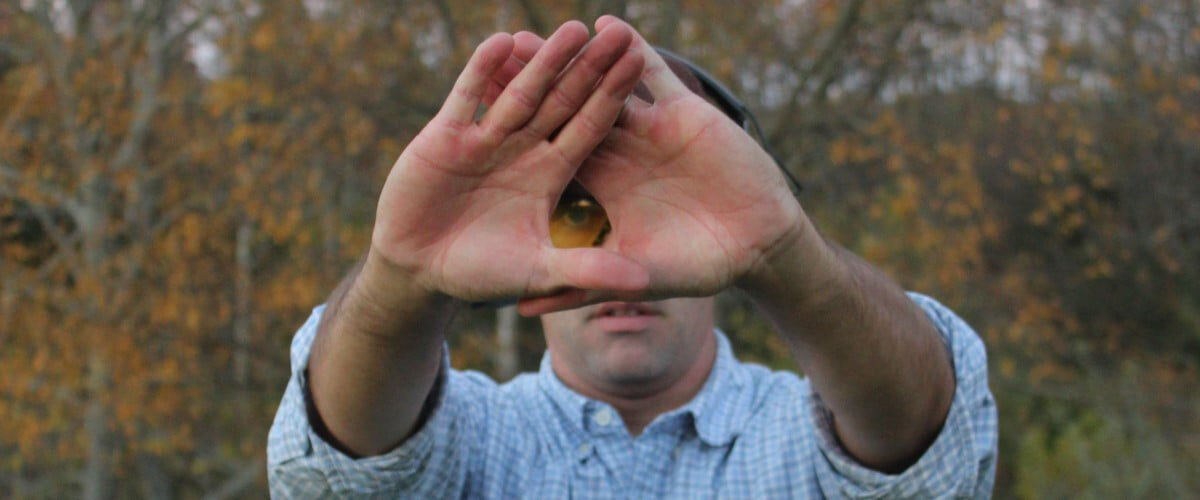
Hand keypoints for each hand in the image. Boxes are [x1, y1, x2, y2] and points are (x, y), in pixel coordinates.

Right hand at [369, 21, 647, 301]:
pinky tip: (501, 41)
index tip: (642, 64)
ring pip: (520, 92)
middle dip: (590, 69)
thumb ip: (587, 271)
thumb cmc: (482, 272)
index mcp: (552, 173)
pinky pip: (467, 97)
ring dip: (543, 62)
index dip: (615, 97)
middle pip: (564, 101)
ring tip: (572, 29)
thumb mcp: (539, 272)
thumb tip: (640, 283)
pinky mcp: (446, 136)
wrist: (419, 269)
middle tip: (619, 35)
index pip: (591, 128)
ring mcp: (486, 139)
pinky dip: (481, 72)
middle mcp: (524, 148)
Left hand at [519, 16, 807, 314]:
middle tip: (494, 61)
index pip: (544, 155)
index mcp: (599, 188)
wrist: (758, 246)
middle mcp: (618, 153)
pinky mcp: (683, 113)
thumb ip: (579, 286)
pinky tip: (606, 23)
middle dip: (532, 88)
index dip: (512, 139)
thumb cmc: (699, 267)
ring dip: (573, 61)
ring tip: (537, 35)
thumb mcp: (633, 279)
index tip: (471, 121)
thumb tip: (520, 310)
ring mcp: (649, 130)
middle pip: (564, 112)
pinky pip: (654, 75)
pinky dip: (633, 50)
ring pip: (601, 87)